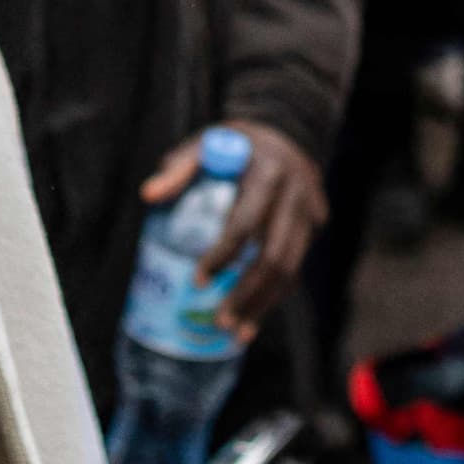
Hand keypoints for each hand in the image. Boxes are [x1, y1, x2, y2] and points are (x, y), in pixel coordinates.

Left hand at [143, 122, 324, 332]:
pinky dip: (276, 294)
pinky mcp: (314, 226)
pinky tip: (255, 315)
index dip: (221, 255)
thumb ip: (178, 168)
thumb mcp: (207, 143)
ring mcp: (310, 213)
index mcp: (268, 173)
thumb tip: (148, 195)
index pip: (244, 224)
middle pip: (273, 257)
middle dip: (247, 294)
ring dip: (264, 304)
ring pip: (291, 269)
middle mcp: (296, 196)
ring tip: (238, 333)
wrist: (288, 131)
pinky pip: (296, 267)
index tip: (197, 280)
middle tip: (220, 321)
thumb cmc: (238, 142)